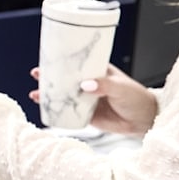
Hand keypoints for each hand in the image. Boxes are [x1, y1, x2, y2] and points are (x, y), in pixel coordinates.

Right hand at [29, 64, 157, 135]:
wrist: (143, 120)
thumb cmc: (136, 98)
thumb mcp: (121, 87)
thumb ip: (104, 85)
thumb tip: (86, 85)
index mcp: (97, 71)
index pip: (76, 63)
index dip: (62, 61)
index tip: (48, 58)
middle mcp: (88, 83)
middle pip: (65, 78)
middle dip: (49, 76)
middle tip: (36, 73)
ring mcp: (85, 98)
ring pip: (63, 95)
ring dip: (48, 94)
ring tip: (35, 94)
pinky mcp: (85, 114)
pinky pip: (67, 112)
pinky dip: (55, 111)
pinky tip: (44, 109)